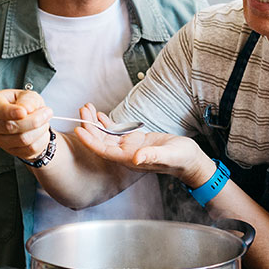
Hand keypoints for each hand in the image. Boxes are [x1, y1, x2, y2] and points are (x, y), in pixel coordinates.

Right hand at [0, 89, 54, 160]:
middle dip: (34, 120)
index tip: (24, 112)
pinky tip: (42, 131)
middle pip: (11, 127)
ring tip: (45, 121)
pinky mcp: (11, 151)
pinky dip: (41, 139)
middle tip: (47, 112)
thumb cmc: (25, 104)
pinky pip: (30, 149)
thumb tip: (27, 109)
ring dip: (40, 130)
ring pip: (23, 139)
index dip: (11, 112)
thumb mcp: (28, 95)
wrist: (28, 120)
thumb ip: (27, 100)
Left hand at [71, 104, 212, 185]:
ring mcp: (129, 148)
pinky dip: (106, 123)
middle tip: (83, 110)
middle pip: (101, 141)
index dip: (90, 141)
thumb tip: (136, 158)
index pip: (104, 151)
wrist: (189, 160)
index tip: (79, 129)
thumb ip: (152, 156)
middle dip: (90, 126)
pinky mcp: (135, 141)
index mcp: (130, 159)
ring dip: (95, 123)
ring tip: (87, 109)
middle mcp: (126, 155)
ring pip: (106, 136)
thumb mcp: (168, 154)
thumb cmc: (181, 159)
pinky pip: (116, 133)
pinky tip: (99, 115)